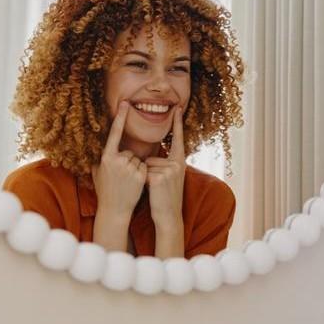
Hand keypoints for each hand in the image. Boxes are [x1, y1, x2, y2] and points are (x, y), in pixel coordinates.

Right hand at [91, 101, 146, 217]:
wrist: (114, 209)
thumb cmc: (105, 190)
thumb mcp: (97, 172)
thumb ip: (100, 157)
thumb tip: (98, 145)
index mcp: (106, 156)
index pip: (114, 132)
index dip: (120, 117)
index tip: (126, 103)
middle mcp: (117, 160)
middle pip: (129, 151)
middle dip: (128, 162)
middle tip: (121, 177)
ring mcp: (129, 167)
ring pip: (138, 159)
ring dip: (135, 168)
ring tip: (126, 181)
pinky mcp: (140, 175)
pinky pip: (145, 167)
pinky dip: (142, 173)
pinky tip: (134, 184)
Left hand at [145, 107, 185, 233]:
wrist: (169, 216)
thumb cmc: (166, 197)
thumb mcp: (170, 177)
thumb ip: (164, 164)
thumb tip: (149, 157)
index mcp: (180, 161)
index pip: (178, 139)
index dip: (177, 123)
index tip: (177, 107)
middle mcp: (177, 164)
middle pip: (152, 157)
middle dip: (149, 171)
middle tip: (158, 186)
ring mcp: (169, 170)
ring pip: (145, 165)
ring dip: (145, 177)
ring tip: (155, 189)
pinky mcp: (159, 178)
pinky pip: (142, 173)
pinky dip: (142, 182)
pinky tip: (152, 191)